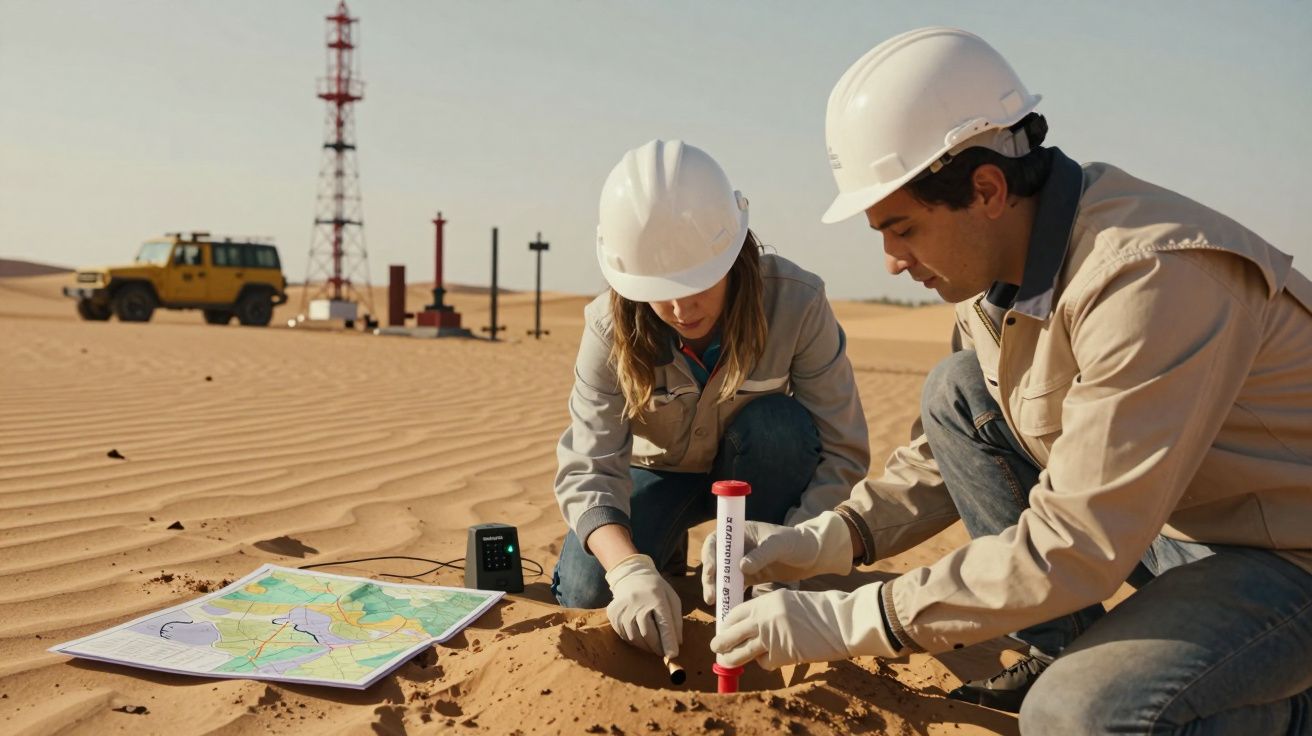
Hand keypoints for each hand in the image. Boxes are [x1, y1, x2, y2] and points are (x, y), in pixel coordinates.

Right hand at [604, 554, 682, 657]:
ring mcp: (623, 608)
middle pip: (647, 634)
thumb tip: (676, 644)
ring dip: (646, 646)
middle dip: (657, 647)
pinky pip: (625, 635)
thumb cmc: (656, 589)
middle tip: (663, 652)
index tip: (673, 655)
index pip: (663, 623)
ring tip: (653, 645)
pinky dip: (635, 641)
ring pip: (635, 638)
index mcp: (656, 597)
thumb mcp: (672, 599)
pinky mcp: (613, 614)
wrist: (631, 575)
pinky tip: (641, 637)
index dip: (668, 642)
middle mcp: (637, 602)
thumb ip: (676, 621)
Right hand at [700, 511, 853, 604]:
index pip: (717, 542)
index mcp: (741, 533)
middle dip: (710, 578)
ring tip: (717, 605)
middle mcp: (738, 547)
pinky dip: (730, 596)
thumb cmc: (796, 542)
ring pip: (723, 576)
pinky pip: (735, 587)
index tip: (710, 572)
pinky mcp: (750, 577)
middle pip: (715, 561)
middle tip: (712, 596)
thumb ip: (762, 554)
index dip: (709, 556)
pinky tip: (729, 608)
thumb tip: (741, 566)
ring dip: (718, 589)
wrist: (813, 555)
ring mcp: (743, 563)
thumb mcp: (780, 544)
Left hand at [708, 582, 902, 669]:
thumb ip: (770, 612)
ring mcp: (771, 638)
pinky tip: (772, 659)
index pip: (735, 613)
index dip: (726, 624)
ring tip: (726, 662)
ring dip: (732, 659)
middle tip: (716, 648)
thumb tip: (752, 626)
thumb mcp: (790, 601)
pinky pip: (764, 662)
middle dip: (721, 643)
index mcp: (766, 601)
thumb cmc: (822, 610)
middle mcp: (763, 618)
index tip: (724, 629)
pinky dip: (765, 663)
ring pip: (740, 652)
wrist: (842, 621)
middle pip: (731, 634)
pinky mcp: (781, 655)